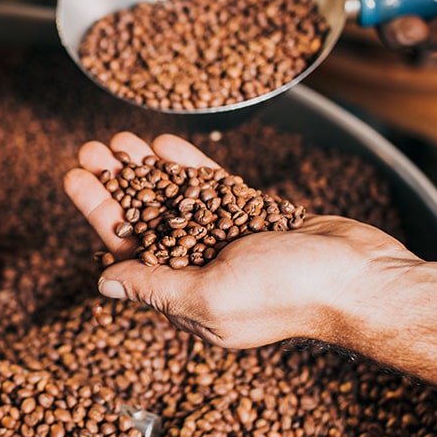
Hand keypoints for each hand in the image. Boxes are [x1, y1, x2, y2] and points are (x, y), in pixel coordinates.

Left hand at [63, 132, 424, 349]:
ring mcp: (231, 242)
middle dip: (115, 184)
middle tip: (89, 149)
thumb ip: (156, 287)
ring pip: (176, 199)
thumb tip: (104, 284)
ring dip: (147, 169)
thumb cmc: (289, 293)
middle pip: (145, 220)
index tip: (74, 178)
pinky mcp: (259, 218)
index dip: (98, 212)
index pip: (127, 250)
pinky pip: (214, 189)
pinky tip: (165, 144)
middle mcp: (203, 270)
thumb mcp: (209, 294)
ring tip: (119, 138)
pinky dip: (190, 167)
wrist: (362, 278)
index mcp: (186, 299)